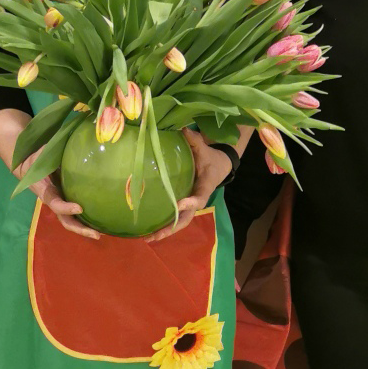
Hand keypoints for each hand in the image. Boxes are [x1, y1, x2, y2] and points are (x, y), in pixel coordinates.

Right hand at [17, 158, 101, 240]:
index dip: (66, 208)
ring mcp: (61, 203)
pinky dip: (88, 220)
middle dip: (80, 229)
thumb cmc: (35, 160)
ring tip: (102, 233)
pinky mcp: (67, 201)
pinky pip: (76, 214)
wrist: (27, 167)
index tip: (79, 208)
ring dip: (86, 229)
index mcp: (45, 191)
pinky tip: (103, 222)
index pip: (55, 203)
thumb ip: (51, 152)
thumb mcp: (40, 155)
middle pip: (66, 220)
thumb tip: (69, 139)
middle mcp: (54, 201)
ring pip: (71, 221)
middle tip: (96, 234)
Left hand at [145, 128, 231, 242]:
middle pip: (186, 218)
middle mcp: (198, 199)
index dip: (190, 203)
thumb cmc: (212, 158)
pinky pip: (175, 217)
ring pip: (179, 222)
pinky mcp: (184, 204)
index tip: (178, 204)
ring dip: (165, 231)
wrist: (220, 165)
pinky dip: (164, 224)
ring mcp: (191, 204)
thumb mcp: (206, 150)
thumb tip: (184, 129)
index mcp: (205, 187)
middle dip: (171, 228)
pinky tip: (148, 230)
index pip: (199, 198)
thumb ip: (195, 142)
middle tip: (154, 235)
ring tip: (147, 238)